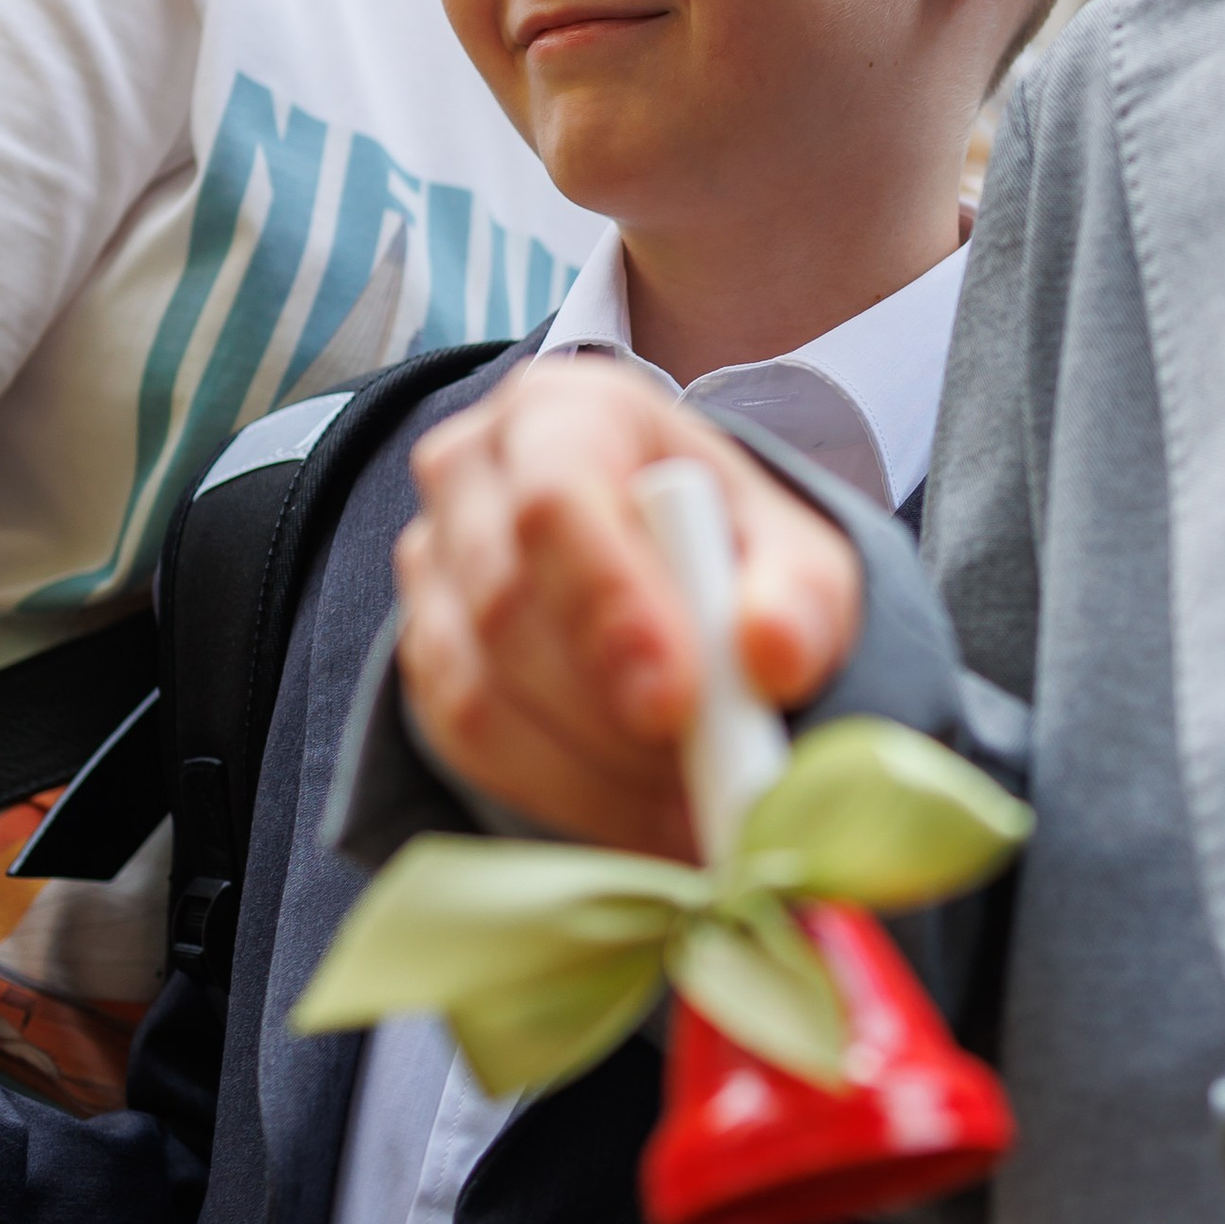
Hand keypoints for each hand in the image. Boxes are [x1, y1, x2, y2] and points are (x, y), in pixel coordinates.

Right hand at [396, 362, 861, 853]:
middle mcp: (472, 473)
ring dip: (592, 770)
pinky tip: (638, 812)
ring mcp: (431, 568)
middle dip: (611, 713)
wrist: (677, 578)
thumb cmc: (732, 552)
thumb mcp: (797, 557)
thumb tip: (773, 652)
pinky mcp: (422, 657)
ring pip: (478, 689)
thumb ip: (802, 596)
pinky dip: (561, 796)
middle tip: (706, 782)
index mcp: (566, 411)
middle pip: (508, 604)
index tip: (677, 701)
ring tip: (692, 804)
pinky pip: (467, 746)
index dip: (608, 604)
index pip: (556, 499)